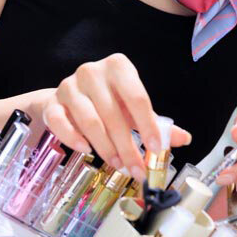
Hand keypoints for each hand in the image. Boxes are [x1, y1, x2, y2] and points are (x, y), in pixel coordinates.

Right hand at [41, 53, 191, 180]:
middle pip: (113, 114)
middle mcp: (92, 72)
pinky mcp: (52, 103)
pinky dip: (73, 139)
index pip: (137, 97)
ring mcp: (69, 86)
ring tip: (118, 165)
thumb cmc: (107, 102)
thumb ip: (156, 122)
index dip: (148, 126)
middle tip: (137, 169)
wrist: (67, 99)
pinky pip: (60, 123)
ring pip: (89, 121)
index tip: (156, 149)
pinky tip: (86, 150)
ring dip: (106, 148)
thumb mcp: (133, 108)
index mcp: (118, 67)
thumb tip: (184, 138)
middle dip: (128, 147)